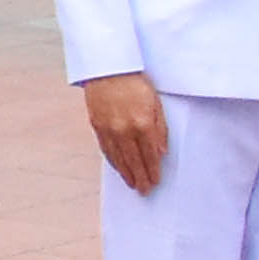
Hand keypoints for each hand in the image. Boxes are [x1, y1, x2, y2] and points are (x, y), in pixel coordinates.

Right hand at [82, 73, 167, 195]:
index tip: (156, 181)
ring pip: (118, 158)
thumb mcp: (155, 102)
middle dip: (140, 177)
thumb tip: (161, 152)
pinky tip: (118, 168)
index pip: (149, 155)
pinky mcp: (97, 126)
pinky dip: (113, 161)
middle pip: (134, 161)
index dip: (153, 170)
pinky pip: (106, 149)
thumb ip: (160, 128)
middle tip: (145, 190)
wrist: (108, 69)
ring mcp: (109, 129)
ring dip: (126, 173)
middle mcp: (124, 130)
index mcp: (142, 124)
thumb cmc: (135, 81)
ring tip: (132, 184)